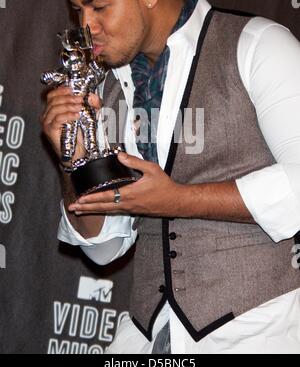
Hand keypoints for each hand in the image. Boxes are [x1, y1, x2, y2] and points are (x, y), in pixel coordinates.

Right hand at [41, 86, 100, 159]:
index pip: (52, 95)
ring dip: (68, 105)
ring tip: (79, 107)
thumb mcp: (84, 116)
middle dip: (68, 98)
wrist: (77, 152)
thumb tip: (93, 97)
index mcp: (52, 110)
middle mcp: (47, 115)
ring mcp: (47, 123)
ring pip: (55, 108)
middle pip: (53, 100)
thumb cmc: (78, 135)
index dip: (61, 90)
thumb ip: (88, 105)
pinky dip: (67, 115)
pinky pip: (57, 119)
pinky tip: (76, 115)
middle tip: (79, 99)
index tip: (72, 89)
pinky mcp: (50, 130)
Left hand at [68, 152, 184, 216]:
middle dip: (86, 208)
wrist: (175, 201)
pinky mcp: (133, 210)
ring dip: (93, 211)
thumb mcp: (151, 169)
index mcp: (130, 194)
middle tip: (72, 208)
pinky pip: (114, 211)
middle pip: (103, 207)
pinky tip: (98, 209)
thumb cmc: (164, 186)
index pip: (106, 197)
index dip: (92, 198)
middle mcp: (127, 204)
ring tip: (80, 211)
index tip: (80, 199)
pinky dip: (103, 210)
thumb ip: (135, 162)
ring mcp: (129, 209)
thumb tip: (119, 155)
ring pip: (107, 211)